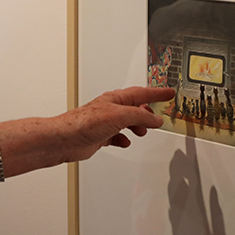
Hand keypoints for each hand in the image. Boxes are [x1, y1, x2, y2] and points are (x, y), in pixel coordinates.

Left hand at [58, 86, 172, 162]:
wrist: (65, 139)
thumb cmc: (85, 123)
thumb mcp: (120, 116)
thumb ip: (140, 116)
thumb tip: (156, 119)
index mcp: (115, 99)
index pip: (141, 93)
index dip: (157, 93)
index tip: (169, 92)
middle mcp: (110, 109)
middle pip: (135, 108)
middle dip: (148, 112)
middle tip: (159, 117)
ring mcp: (105, 123)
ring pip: (127, 123)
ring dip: (137, 127)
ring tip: (142, 131)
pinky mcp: (100, 136)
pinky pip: (117, 137)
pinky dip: (124, 139)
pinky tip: (124, 142)